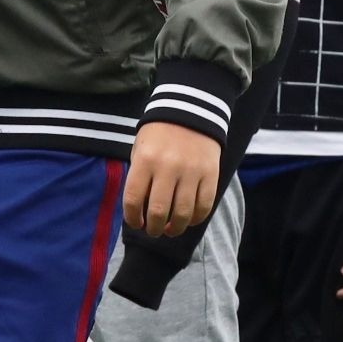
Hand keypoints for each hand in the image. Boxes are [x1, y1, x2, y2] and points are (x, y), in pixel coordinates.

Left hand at [122, 122, 220, 237]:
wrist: (191, 110)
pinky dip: (196, 219)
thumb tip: (140, 211)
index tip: (136, 223)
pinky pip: (204, 206)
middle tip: (154, 231)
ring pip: (183, 214)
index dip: (132, 218)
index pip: (133, 199)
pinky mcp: (210, 173)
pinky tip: (189, 220)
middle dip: (153, 228)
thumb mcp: (141, 149)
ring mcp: (191, 171)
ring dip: (175, 228)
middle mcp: (167, 166)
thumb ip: (139, 178)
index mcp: (145, 160)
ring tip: (171, 229)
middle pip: (158, 212)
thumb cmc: (160, 135)